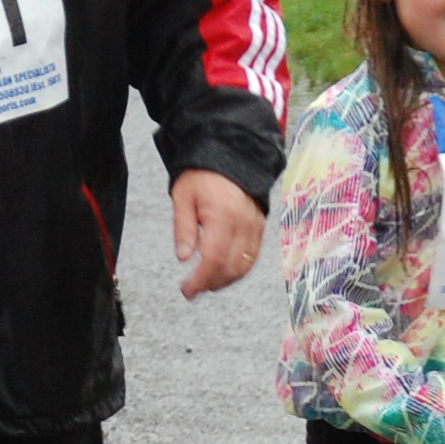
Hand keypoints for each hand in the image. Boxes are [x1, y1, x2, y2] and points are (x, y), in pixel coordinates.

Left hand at [170, 170, 264, 299]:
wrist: (231, 153)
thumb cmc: (202, 174)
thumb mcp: (183, 197)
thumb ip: (184, 229)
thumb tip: (184, 258)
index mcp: (223, 216)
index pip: (213, 260)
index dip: (200, 280)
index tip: (186, 290)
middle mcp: (244, 224)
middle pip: (231, 268)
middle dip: (211, 284)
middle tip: (192, 288)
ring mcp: (255, 226)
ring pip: (244, 266)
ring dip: (225, 280)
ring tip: (205, 282)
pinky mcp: (260, 227)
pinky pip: (252, 256)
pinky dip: (238, 269)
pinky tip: (222, 272)